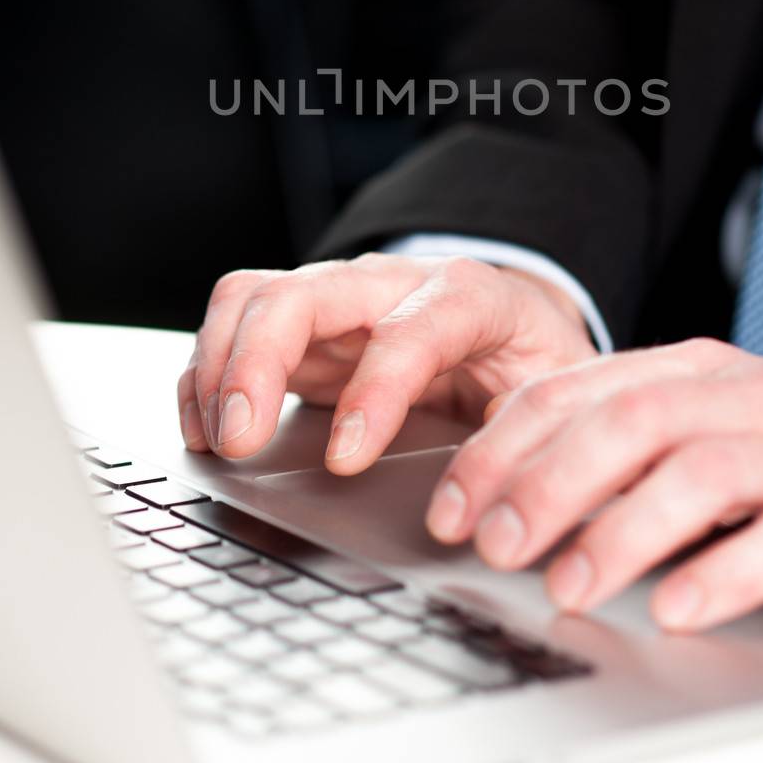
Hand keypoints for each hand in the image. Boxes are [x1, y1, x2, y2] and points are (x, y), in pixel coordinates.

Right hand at [177, 254, 594, 469]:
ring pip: (253, 298)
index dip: (373, 391)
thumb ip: (529, 425)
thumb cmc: (533, 361)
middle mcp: (390, 286)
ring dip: (219, 365)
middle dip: (257, 362)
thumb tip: (490, 476)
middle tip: (242, 439)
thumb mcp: (557, 391)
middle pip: (304, 294)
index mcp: (467, 297)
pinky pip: (235, 330)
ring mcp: (337, 302)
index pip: (410, 329)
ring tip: (215, 437)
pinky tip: (205, 428)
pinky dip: (205, 377)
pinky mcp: (302, 333)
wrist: (518, 327)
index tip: (345, 459)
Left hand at [423, 339, 762, 631]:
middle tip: (494, 547)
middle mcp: (745, 396)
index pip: (576, 392)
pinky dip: (724, 572)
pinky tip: (676, 609)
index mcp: (692, 372)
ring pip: (701, 473)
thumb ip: (617, 451)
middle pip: (630, 423)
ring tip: (568, 587)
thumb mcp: (701, 437)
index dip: (503, 450)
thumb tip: (503, 491)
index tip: (453, 508)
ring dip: (621, 532)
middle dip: (547, 485)